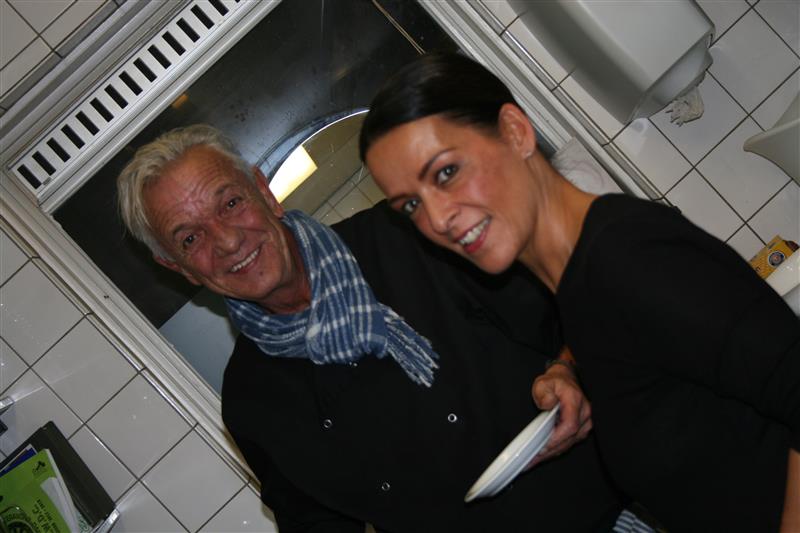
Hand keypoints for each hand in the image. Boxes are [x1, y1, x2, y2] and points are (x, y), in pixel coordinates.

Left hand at [527, 346, 591, 466]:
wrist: (566, 379)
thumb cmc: (555, 382)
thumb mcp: (544, 383)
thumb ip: (544, 393)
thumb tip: (547, 406)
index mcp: (576, 402)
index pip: (570, 426)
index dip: (556, 438)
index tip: (543, 446)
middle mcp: (584, 414)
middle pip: (569, 439)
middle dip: (550, 451)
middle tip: (532, 459)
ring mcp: (584, 423)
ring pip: (569, 444)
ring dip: (551, 453)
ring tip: (533, 461)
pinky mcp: (580, 429)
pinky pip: (568, 442)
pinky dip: (555, 450)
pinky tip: (541, 456)